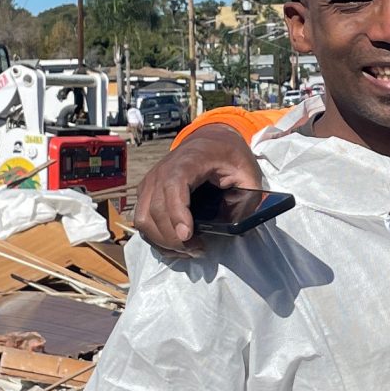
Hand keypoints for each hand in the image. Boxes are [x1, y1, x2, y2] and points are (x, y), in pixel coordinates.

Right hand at [133, 122, 264, 254]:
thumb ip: (248, 196)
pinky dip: (155, 237)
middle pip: (156, 209)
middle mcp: (162, 170)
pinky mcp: (146, 192)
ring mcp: (150, 181)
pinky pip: (142, 220)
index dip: (177, 212)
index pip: (173, 185)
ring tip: (187, 249)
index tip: (187, 235)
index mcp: (188, 161)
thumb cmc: (228, 156)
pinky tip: (175, 245)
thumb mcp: (247, 171)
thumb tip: (242, 225)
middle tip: (198, 249)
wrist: (209, 141)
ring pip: (143, 219)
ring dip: (163, 241)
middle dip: (174, 237)